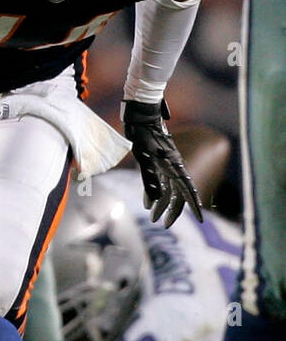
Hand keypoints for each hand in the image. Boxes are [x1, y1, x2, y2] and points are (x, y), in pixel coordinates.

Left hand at [121, 100, 202, 225]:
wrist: (142, 116)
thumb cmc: (143, 136)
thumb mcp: (144, 157)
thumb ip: (149, 178)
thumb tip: (155, 200)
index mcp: (175, 167)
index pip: (188, 191)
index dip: (193, 205)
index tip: (199, 220)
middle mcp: (174, 167)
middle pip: (177, 193)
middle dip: (172, 210)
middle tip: (163, 224)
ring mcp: (167, 165)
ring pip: (168, 189)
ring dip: (161, 203)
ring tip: (152, 217)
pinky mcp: (159, 162)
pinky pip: (160, 181)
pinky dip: (154, 192)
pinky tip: (147, 202)